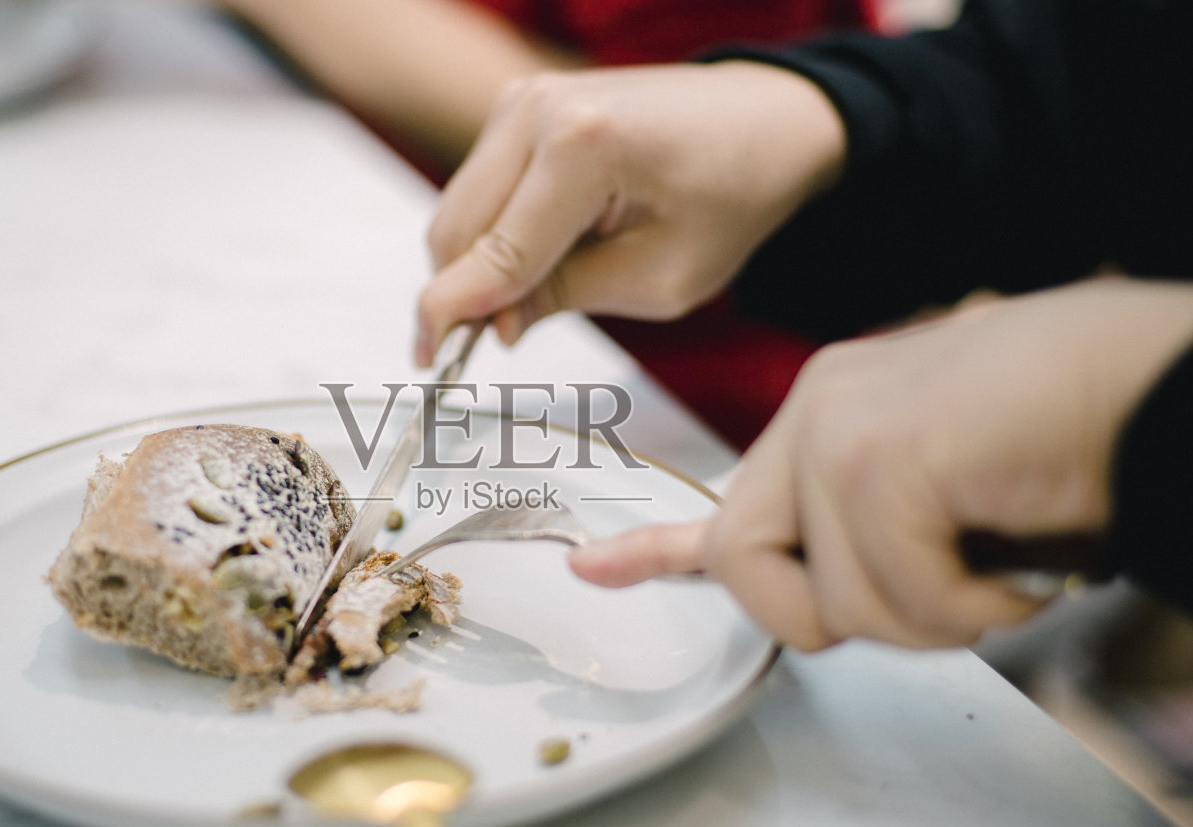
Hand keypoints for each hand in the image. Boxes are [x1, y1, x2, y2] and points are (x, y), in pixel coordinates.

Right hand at [414, 61, 845, 364]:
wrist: (762, 120)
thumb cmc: (732, 194)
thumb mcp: (662, 276)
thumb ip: (567, 297)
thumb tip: (491, 324)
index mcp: (583, 146)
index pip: (494, 253)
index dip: (454, 316)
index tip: (430, 360)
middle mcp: (539, 109)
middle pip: (456, 230)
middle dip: (465, 292)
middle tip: (494, 339)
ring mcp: (523, 99)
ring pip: (459, 210)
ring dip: (483, 261)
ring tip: (554, 281)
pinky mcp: (520, 104)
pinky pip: (479, 188)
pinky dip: (497, 230)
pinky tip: (552, 245)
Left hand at [570, 278, 1192, 649]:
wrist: (1157, 375)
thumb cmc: (1069, 430)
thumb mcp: (950, 489)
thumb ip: (878, 530)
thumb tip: (835, 595)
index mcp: (831, 413)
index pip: (727, 501)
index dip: (660, 552)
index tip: (592, 571)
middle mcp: (819, 412)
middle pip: (755, 572)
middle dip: (838, 616)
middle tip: (942, 586)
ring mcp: (839, 430)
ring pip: (839, 603)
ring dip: (937, 612)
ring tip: (1002, 556)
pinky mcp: (878, 457)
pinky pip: (902, 593)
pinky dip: (975, 602)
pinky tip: (1020, 553)